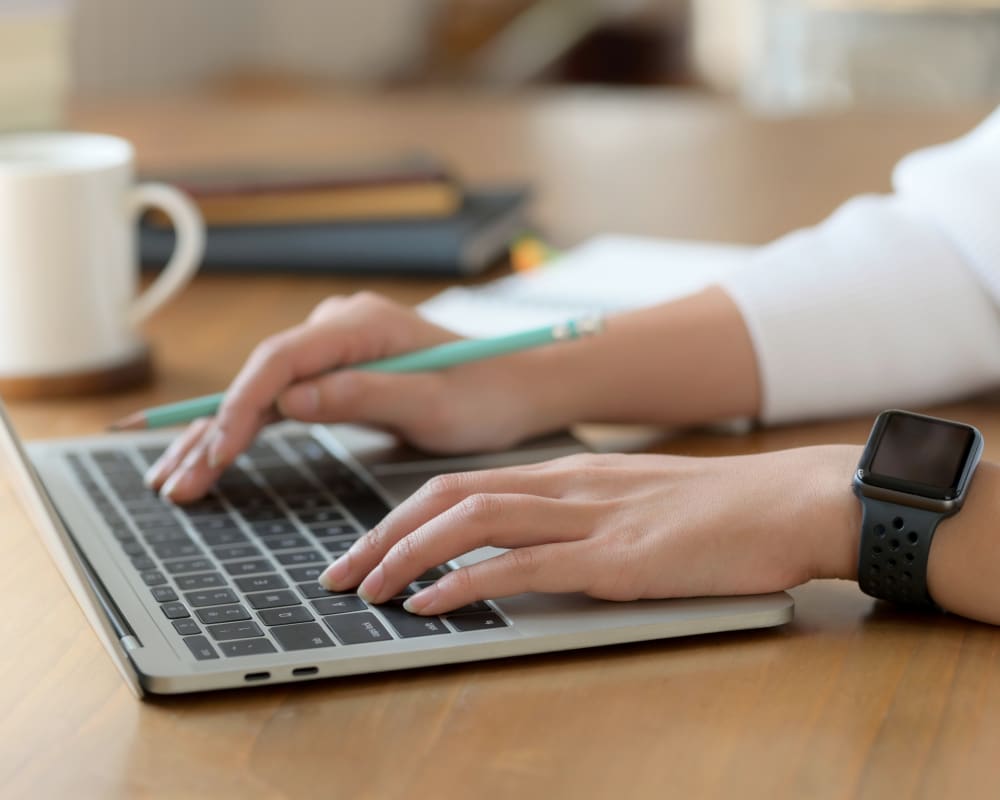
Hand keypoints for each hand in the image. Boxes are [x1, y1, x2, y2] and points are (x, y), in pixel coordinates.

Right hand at [146, 292, 559, 501]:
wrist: (518, 385)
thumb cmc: (487, 394)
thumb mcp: (432, 402)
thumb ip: (363, 396)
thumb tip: (290, 401)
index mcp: (362, 325)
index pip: (281, 361)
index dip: (240, 408)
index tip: (216, 455)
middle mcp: (340, 326)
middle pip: (259, 376)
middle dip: (213, 430)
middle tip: (172, 482)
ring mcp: (334, 346)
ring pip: (261, 391)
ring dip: (217, 435)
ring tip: (173, 479)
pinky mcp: (336, 370)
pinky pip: (280, 399)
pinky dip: (245, 431)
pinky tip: (211, 456)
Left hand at [320, 445, 862, 614]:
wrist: (792, 501)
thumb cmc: (723, 510)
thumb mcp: (636, 502)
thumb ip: (581, 518)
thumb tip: (533, 549)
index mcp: (568, 474)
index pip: (462, 484)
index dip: (404, 514)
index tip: (367, 546)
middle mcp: (568, 487)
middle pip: (448, 497)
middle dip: (383, 535)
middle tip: (339, 573)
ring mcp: (590, 518)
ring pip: (472, 521)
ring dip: (406, 556)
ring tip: (366, 590)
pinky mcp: (617, 558)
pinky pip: (522, 565)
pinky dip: (463, 583)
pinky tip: (429, 603)